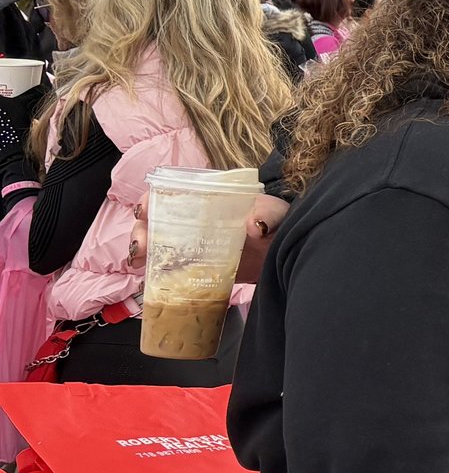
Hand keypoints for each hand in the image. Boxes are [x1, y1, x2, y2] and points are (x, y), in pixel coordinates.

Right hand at [127, 193, 289, 280]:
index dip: (152, 199)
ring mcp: (192, 246)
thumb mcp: (277, 215)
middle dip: (141, 230)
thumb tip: (253, 225)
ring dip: (142, 251)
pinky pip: (168, 271)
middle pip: (156, 220)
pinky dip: (155, 274)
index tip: (145, 210)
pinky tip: (148, 279)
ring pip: (156, 244)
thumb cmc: (279, 227)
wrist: (286, 258)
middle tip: (141, 245)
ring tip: (138, 263)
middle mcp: (193, 221)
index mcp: (208, 199)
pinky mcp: (195, 270)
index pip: (171, 193)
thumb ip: (270, 215)